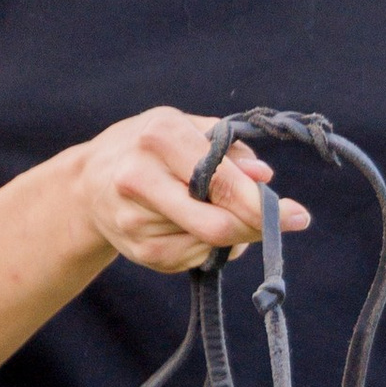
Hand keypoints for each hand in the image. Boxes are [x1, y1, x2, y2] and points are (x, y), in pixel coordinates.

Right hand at [71, 110, 309, 279]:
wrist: (86, 183)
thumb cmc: (150, 147)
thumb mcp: (186, 129)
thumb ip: (229, 149)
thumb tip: (264, 177)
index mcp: (159, 137)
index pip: (222, 183)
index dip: (264, 205)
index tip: (299, 216)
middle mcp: (140, 179)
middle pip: (217, 225)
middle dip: (255, 227)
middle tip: (279, 223)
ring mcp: (135, 222)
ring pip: (210, 244)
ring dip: (232, 234)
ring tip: (215, 209)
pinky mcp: (138, 252)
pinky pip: (195, 257)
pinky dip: (209, 245)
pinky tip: (193, 224)